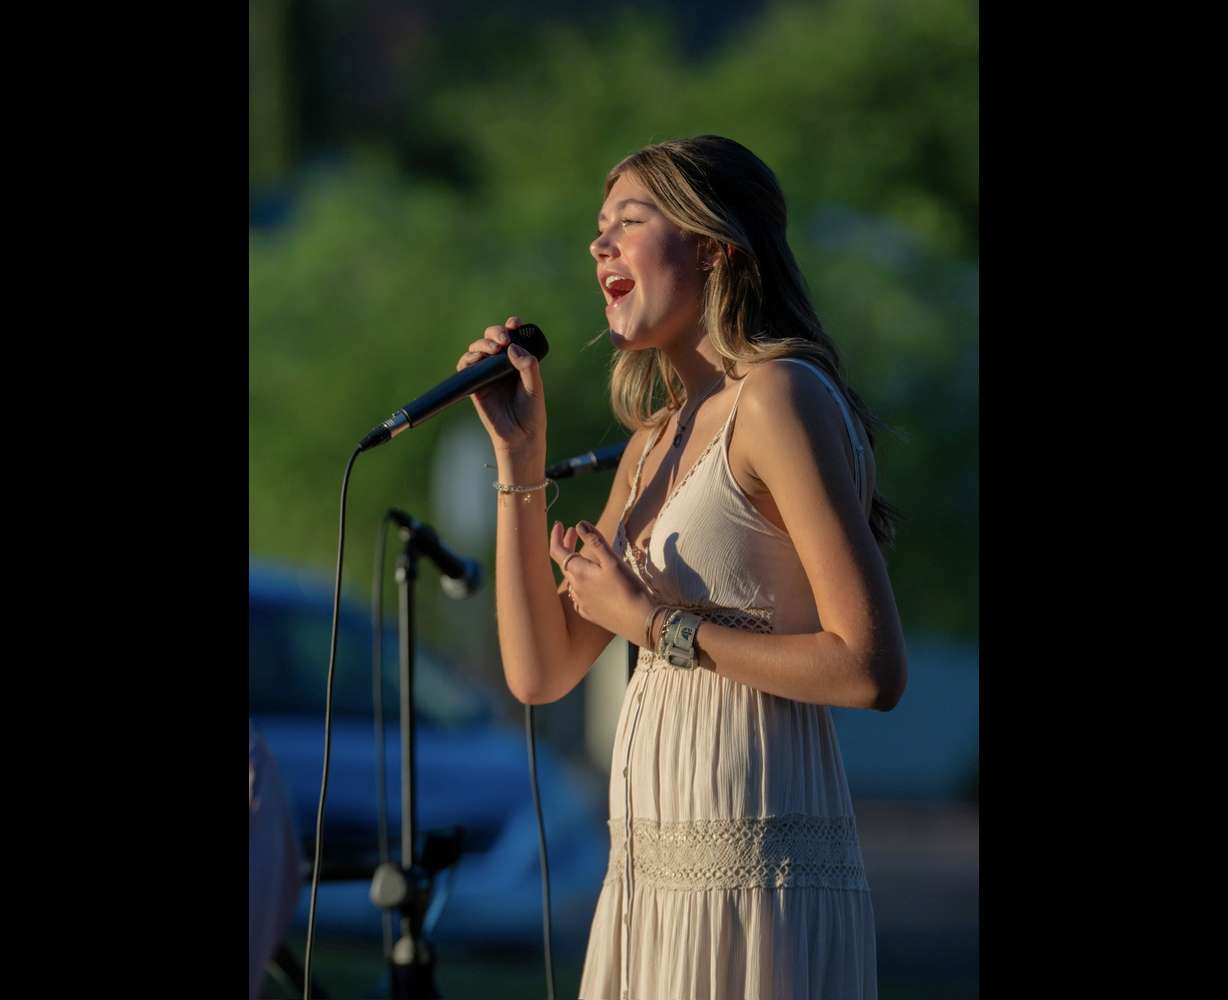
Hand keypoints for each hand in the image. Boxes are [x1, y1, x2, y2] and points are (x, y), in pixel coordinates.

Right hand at [455, 315, 545, 454]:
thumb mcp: (535, 386)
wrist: (520, 436)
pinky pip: (466, 367)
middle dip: (495, 332)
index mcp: (518, 360)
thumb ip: (528, 366)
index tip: (514, 324)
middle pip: (492, 337)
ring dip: (483, 343)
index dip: (511, 325)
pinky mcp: (474, 385)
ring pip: (478, 348)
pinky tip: (477, 359)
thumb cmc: (531, 412)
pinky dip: (468, 359)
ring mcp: (487, 373)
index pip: (512, 336)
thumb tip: (511, 347)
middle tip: (503, 340)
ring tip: (493, 350)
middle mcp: (501, 364)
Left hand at [550, 519, 651, 644]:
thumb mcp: (612, 560)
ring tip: (583, 555)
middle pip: (565, 564)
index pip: (557, 551)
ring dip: (575, 564)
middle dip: (568, 545)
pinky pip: (580, 595)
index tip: (559, 524)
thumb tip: (579, 524)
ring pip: (572, 579)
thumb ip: (595, 541)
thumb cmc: (627, 588)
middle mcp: (575, 588)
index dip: (556, 537)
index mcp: (578, 572)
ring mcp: (582, 603)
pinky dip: (581, 583)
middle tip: (573, 532)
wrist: (639, 621)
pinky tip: (589, 583)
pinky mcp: (590, 613)